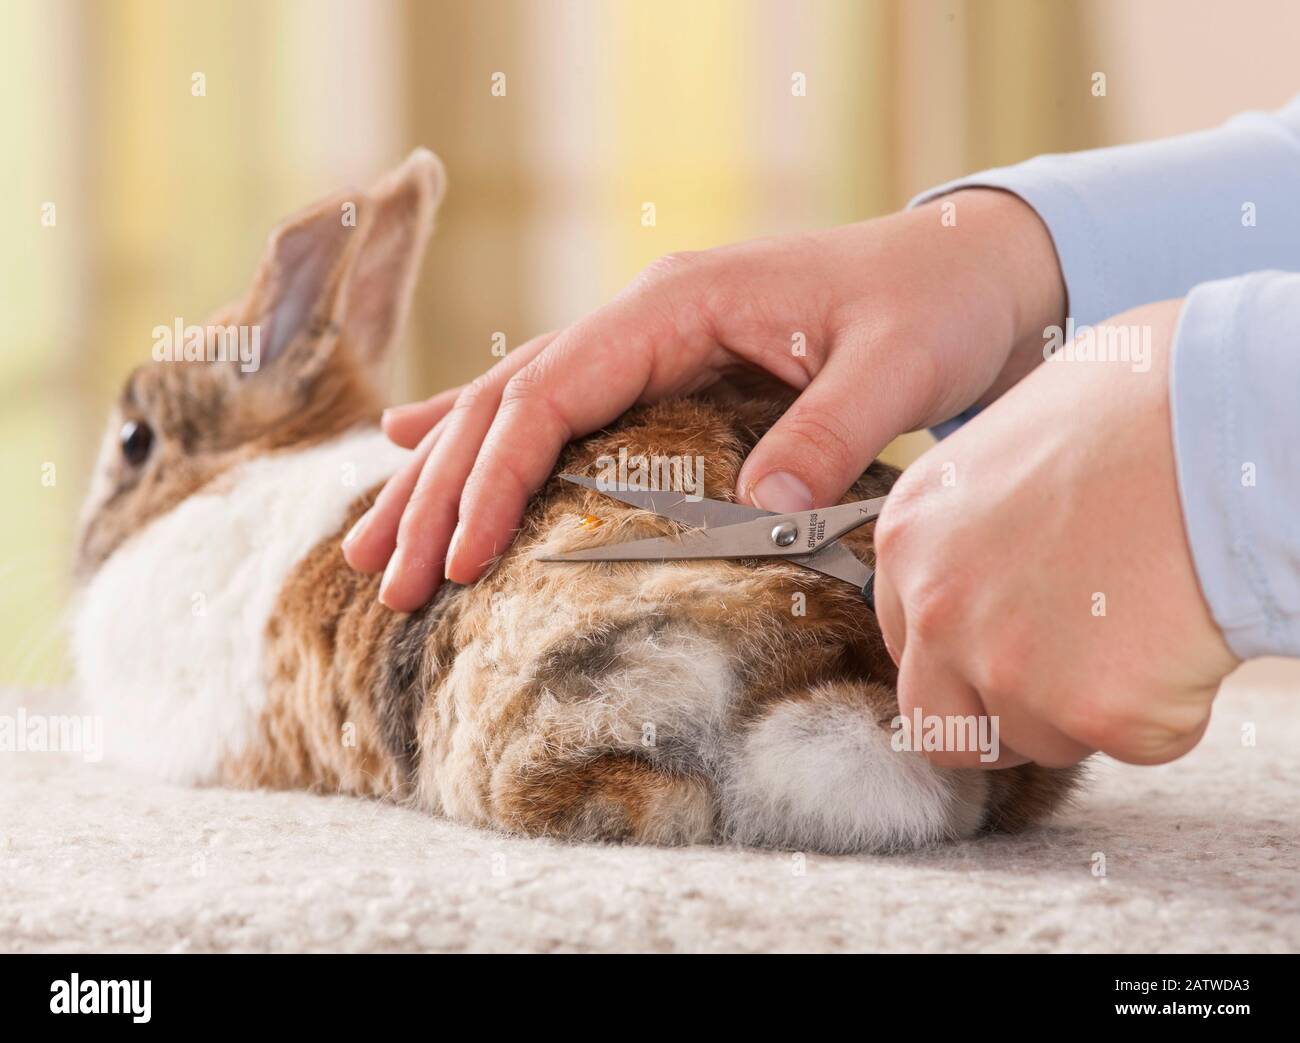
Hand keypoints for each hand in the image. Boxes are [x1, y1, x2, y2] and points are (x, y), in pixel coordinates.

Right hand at [344, 189, 1065, 610]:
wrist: (960, 269)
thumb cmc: (929, 306)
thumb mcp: (893, 366)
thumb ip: (827, 431)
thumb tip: (757, 512)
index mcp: (674, 305)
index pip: (549, 392)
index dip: (493, 476)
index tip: (458, 558)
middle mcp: (640, 318)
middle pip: (505, 403)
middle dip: (438, 494)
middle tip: (382, 577)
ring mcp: (643, 340)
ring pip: (510, 406)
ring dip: (440, 478)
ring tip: (373, 545)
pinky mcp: (658, 369)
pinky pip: (550, 405)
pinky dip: (482, 436)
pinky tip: (419, 451)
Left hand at [872, 299, 1238, 767]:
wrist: (1230, 418)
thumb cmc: (1137, 406)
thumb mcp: (1005, 450)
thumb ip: (969, 530)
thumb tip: (988, 574)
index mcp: (909, 538)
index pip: (905, 644)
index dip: (962, 655)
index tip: (1012, 642)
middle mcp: (939, 609)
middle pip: (940, 726)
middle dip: (999, 719)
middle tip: (1065, 679)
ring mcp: (1009, 666)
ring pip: (1039, 740)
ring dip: (1090, 708)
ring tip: (1143, 622)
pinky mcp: (1096, 710)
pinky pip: (1135, 746)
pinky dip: (1169, 711)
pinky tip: (1185, 634)